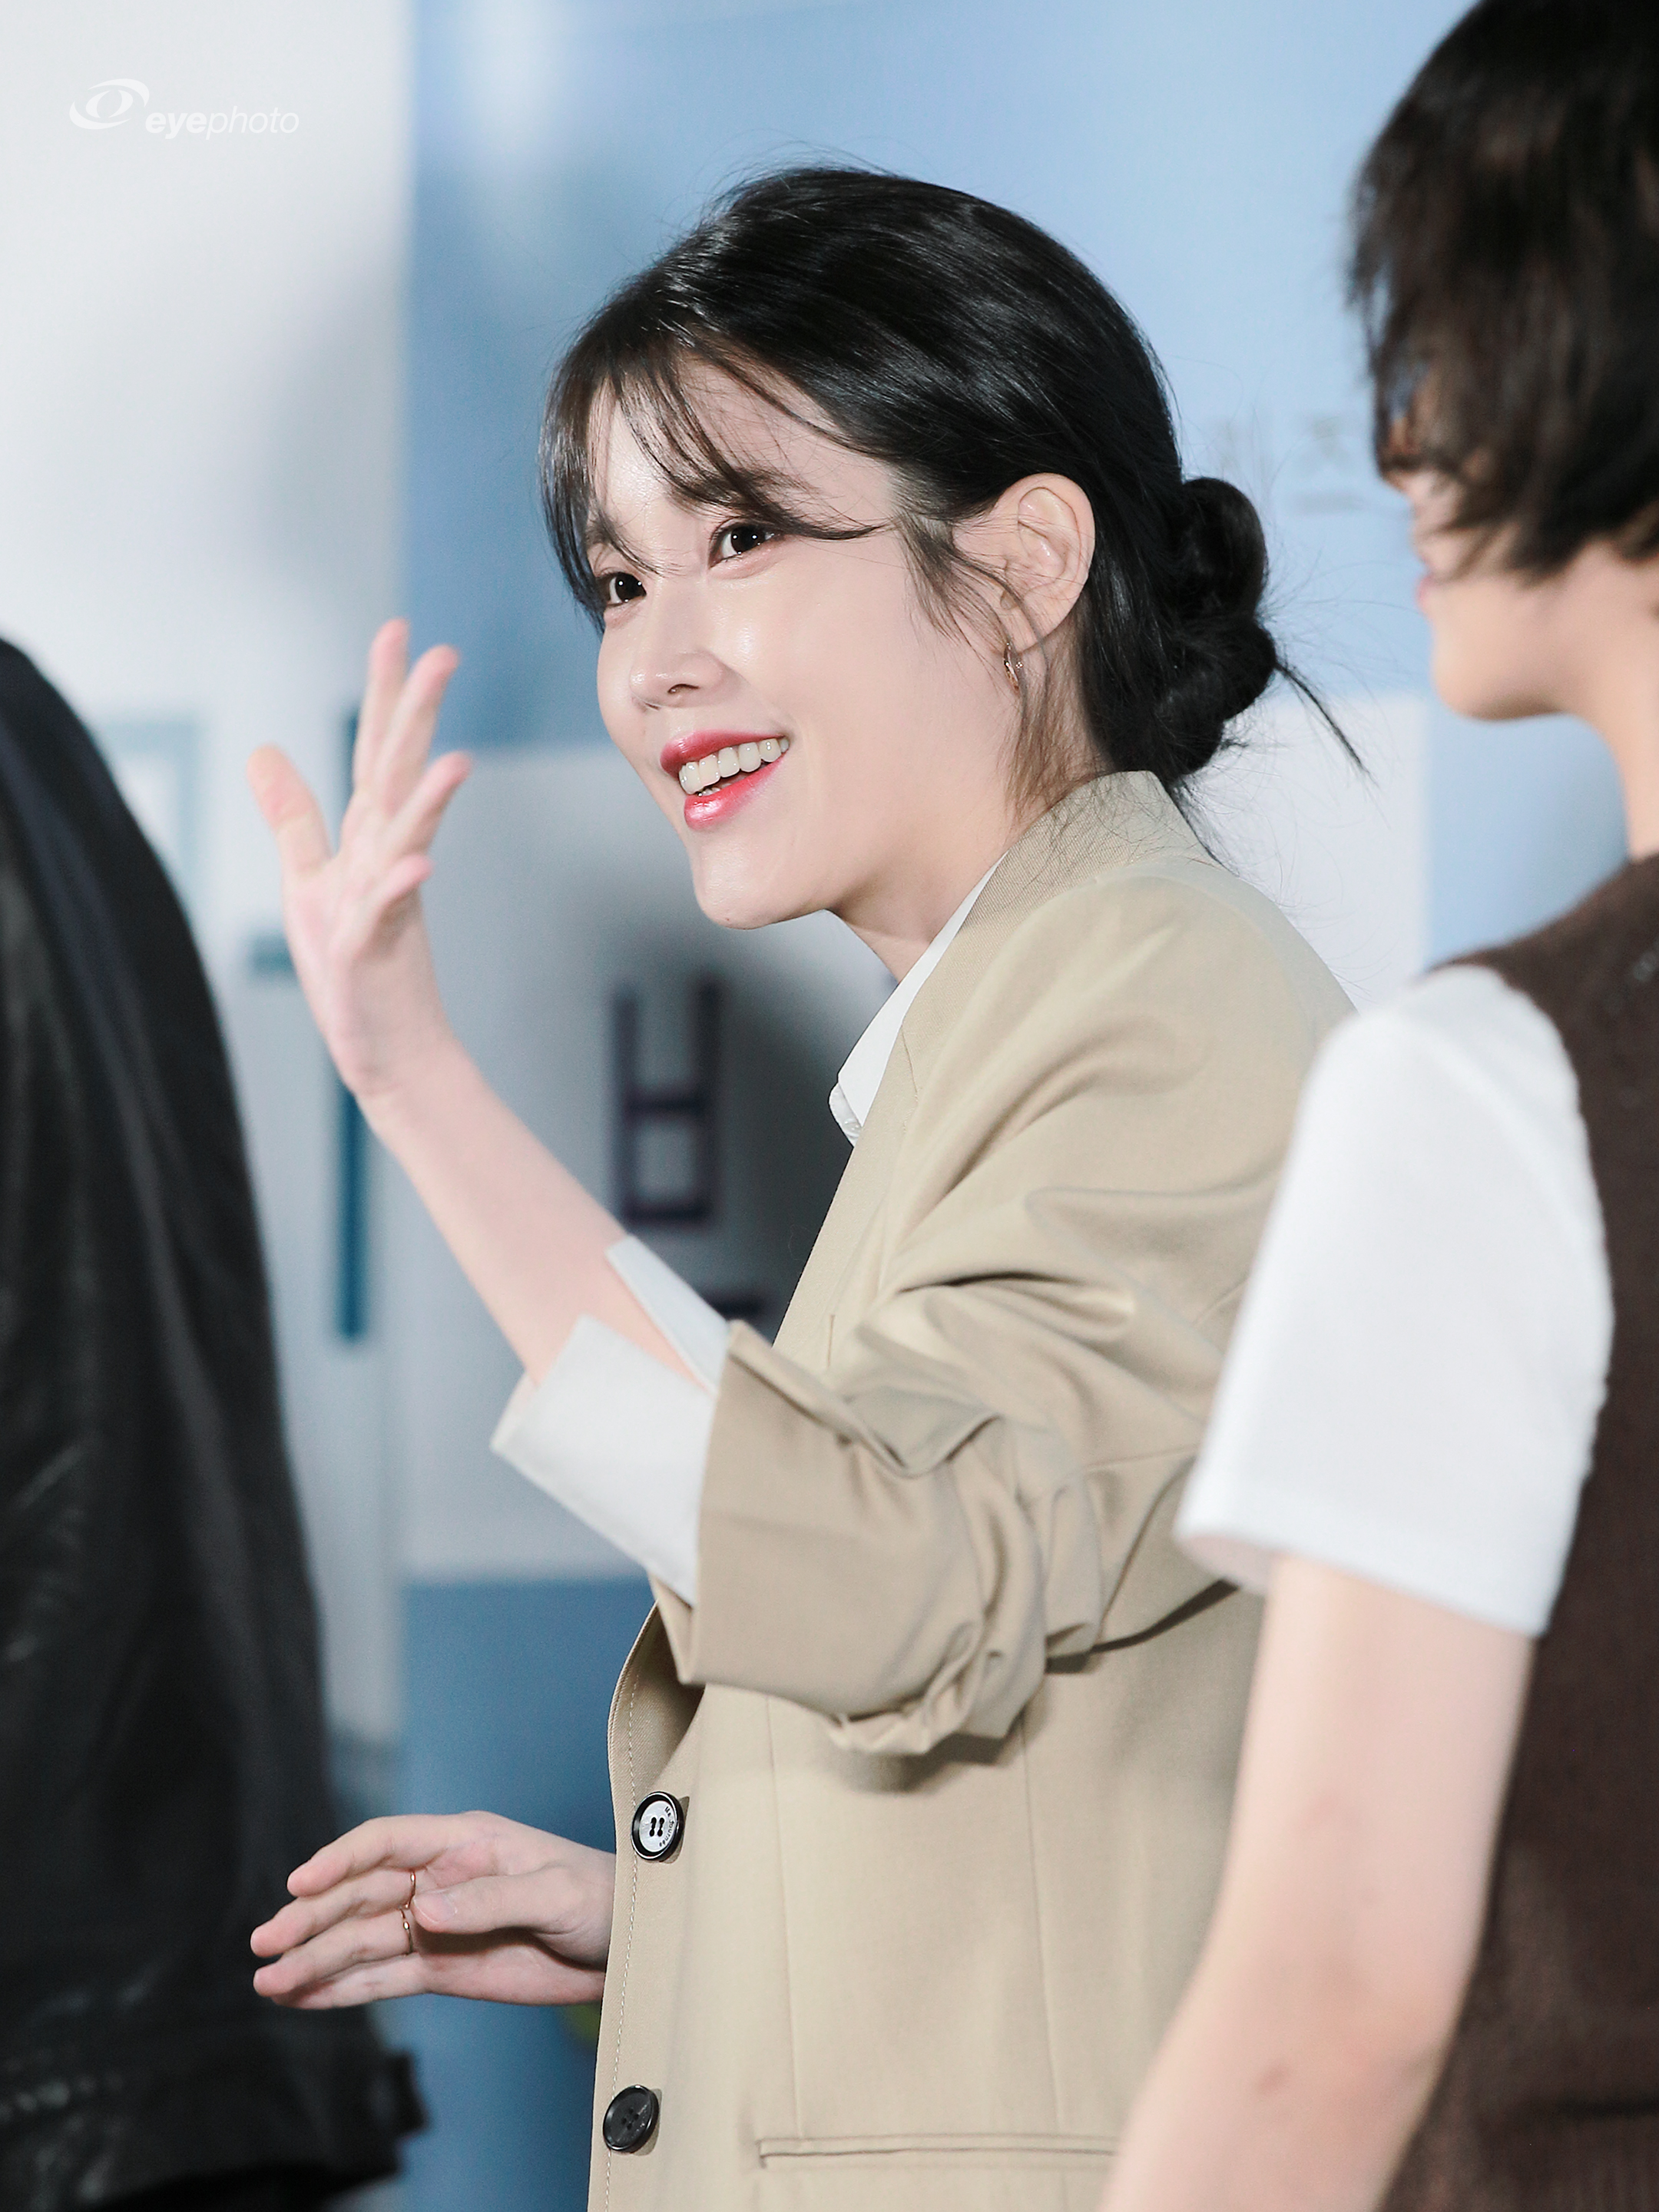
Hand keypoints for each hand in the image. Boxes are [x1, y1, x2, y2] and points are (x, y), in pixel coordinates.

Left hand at [247, 619, 470, 1106]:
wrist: (390, 1052)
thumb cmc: (352, 970)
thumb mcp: (308, 881)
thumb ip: (292, 815)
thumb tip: (262, 748)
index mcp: (369, 838)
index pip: (377, 751)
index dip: (386, 693)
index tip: (400, 631)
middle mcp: (383, 857)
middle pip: (397, 772)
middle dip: (417, 715)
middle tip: (444, 653)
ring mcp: (383, 900)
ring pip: (405, 835)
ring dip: (428, 798)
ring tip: (458, 758)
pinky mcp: (373, 946)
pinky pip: (389, 909)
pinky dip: (401, 884)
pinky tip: (418, 863)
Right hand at [250, 1810, 614, 2008]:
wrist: (623, 1947)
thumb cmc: (597, 1898)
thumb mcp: (554, 1891)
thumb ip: (490, 1899)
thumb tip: (425, 1910)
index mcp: (462, 1842)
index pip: (385, 1842)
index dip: (340, 1860)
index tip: (300, 1884)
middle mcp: (437, 1880)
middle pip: (360, 1895)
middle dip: (310, 1918)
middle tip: (265, 1944)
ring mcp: (435, 1926)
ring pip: (360, 1942)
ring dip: (314, 1960)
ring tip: (267, 1983)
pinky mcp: (440, 1969)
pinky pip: (381, 1978)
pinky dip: (340, 1989)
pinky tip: (302, 1999)